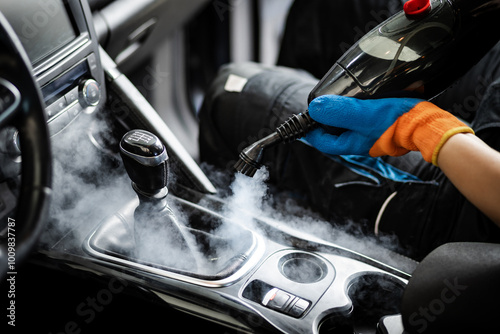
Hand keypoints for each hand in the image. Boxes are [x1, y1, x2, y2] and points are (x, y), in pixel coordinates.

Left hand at [305, 95, 473, 164]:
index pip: (321, 140)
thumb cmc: (395, 122)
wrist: (426, 124)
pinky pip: (361, 119)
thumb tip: (314, 108)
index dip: (308, 130)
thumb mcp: (362, 114)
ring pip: (347, 125)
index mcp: (350, 141)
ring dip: (339, 114)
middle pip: (333, 133)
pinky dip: (355, 111)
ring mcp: (370, 134)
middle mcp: (358, 140)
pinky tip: (359, 100)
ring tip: (335, 100)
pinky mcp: (381, 125)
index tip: (300, 120)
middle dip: (323, 122)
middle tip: (317, 107)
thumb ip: (338, 112)